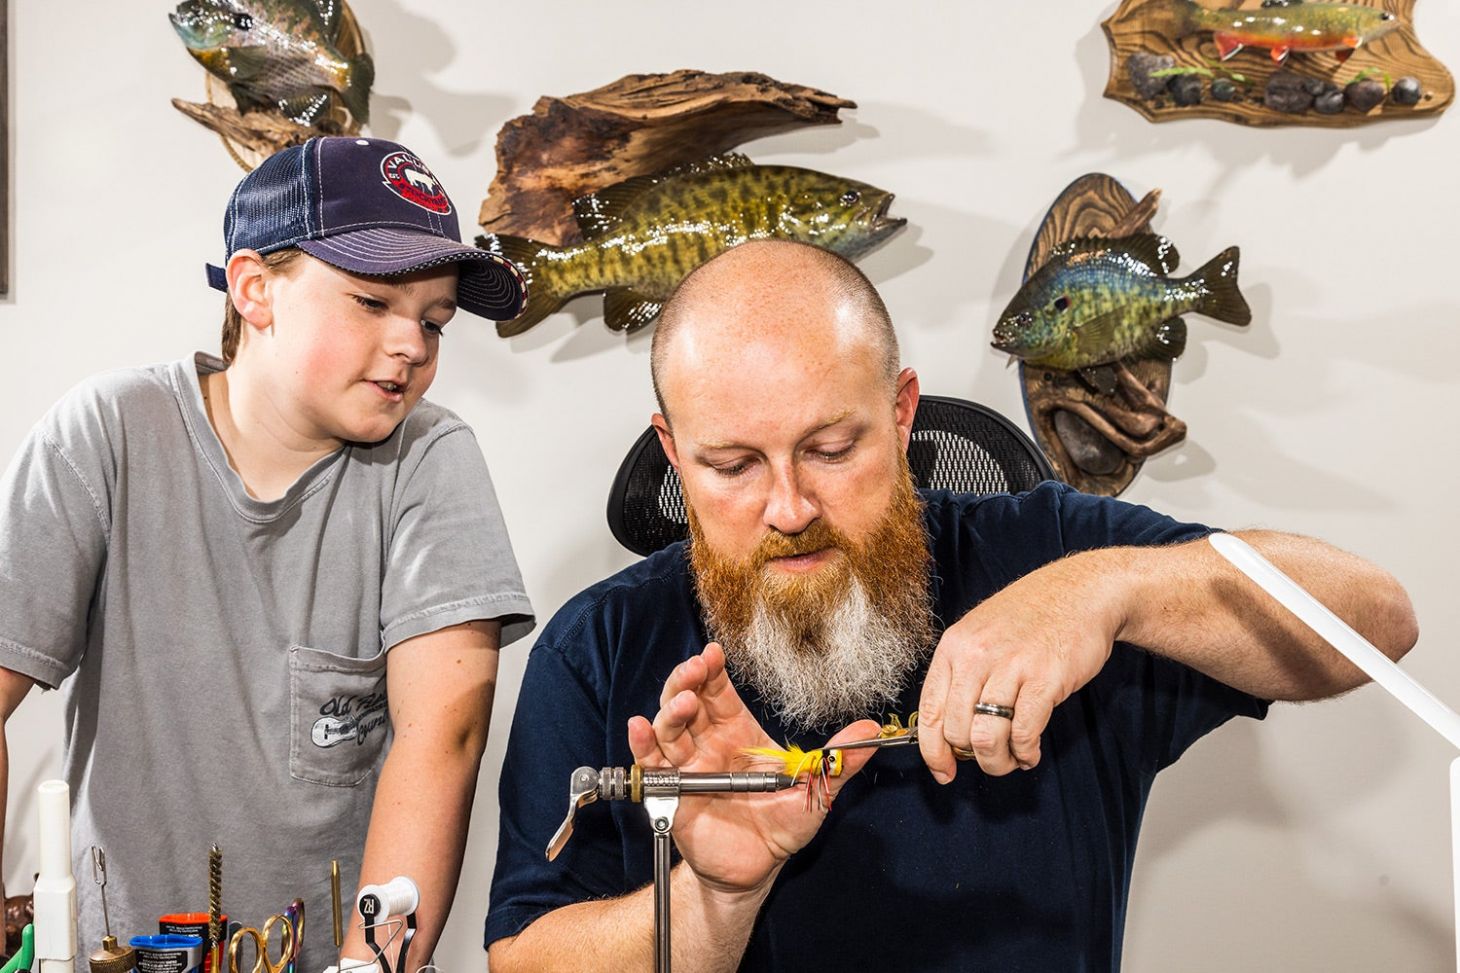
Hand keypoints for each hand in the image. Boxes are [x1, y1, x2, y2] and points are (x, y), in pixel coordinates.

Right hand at [627, 643, 878, 895]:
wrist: (754, 869)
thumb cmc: (782, 824)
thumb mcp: (815, 791)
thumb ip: (838, 761)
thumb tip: (873, 732)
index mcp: (738, 731)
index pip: (720, 691)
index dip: (714, 669)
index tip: (714, 653)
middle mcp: (708, 742)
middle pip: (689, 700)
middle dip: (688, 680)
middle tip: (696, 669)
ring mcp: (686, 765)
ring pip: (669, 726)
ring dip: (671, 709)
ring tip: (682, 703)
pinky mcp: (671, 792)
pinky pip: (652, 764)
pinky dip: (642, 744)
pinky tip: (640, 728)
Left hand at [917, 552, 1124, 781]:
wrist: (1081, 592)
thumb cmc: (1031, 617)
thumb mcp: (981, 634)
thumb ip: (963, 675)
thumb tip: (951, 731)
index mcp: (954, 647)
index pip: (929, 711)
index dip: (933, 751)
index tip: (943, 771)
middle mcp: (975, 656)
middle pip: (956, 732)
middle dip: (973, 758)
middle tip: (991, 758)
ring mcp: (1010, 666)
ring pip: (985, 738)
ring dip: (999, 761)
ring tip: (1013, 758)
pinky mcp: (1045, 679)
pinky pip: (1024, 732)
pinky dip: (1026, 752)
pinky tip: (1031, 752)